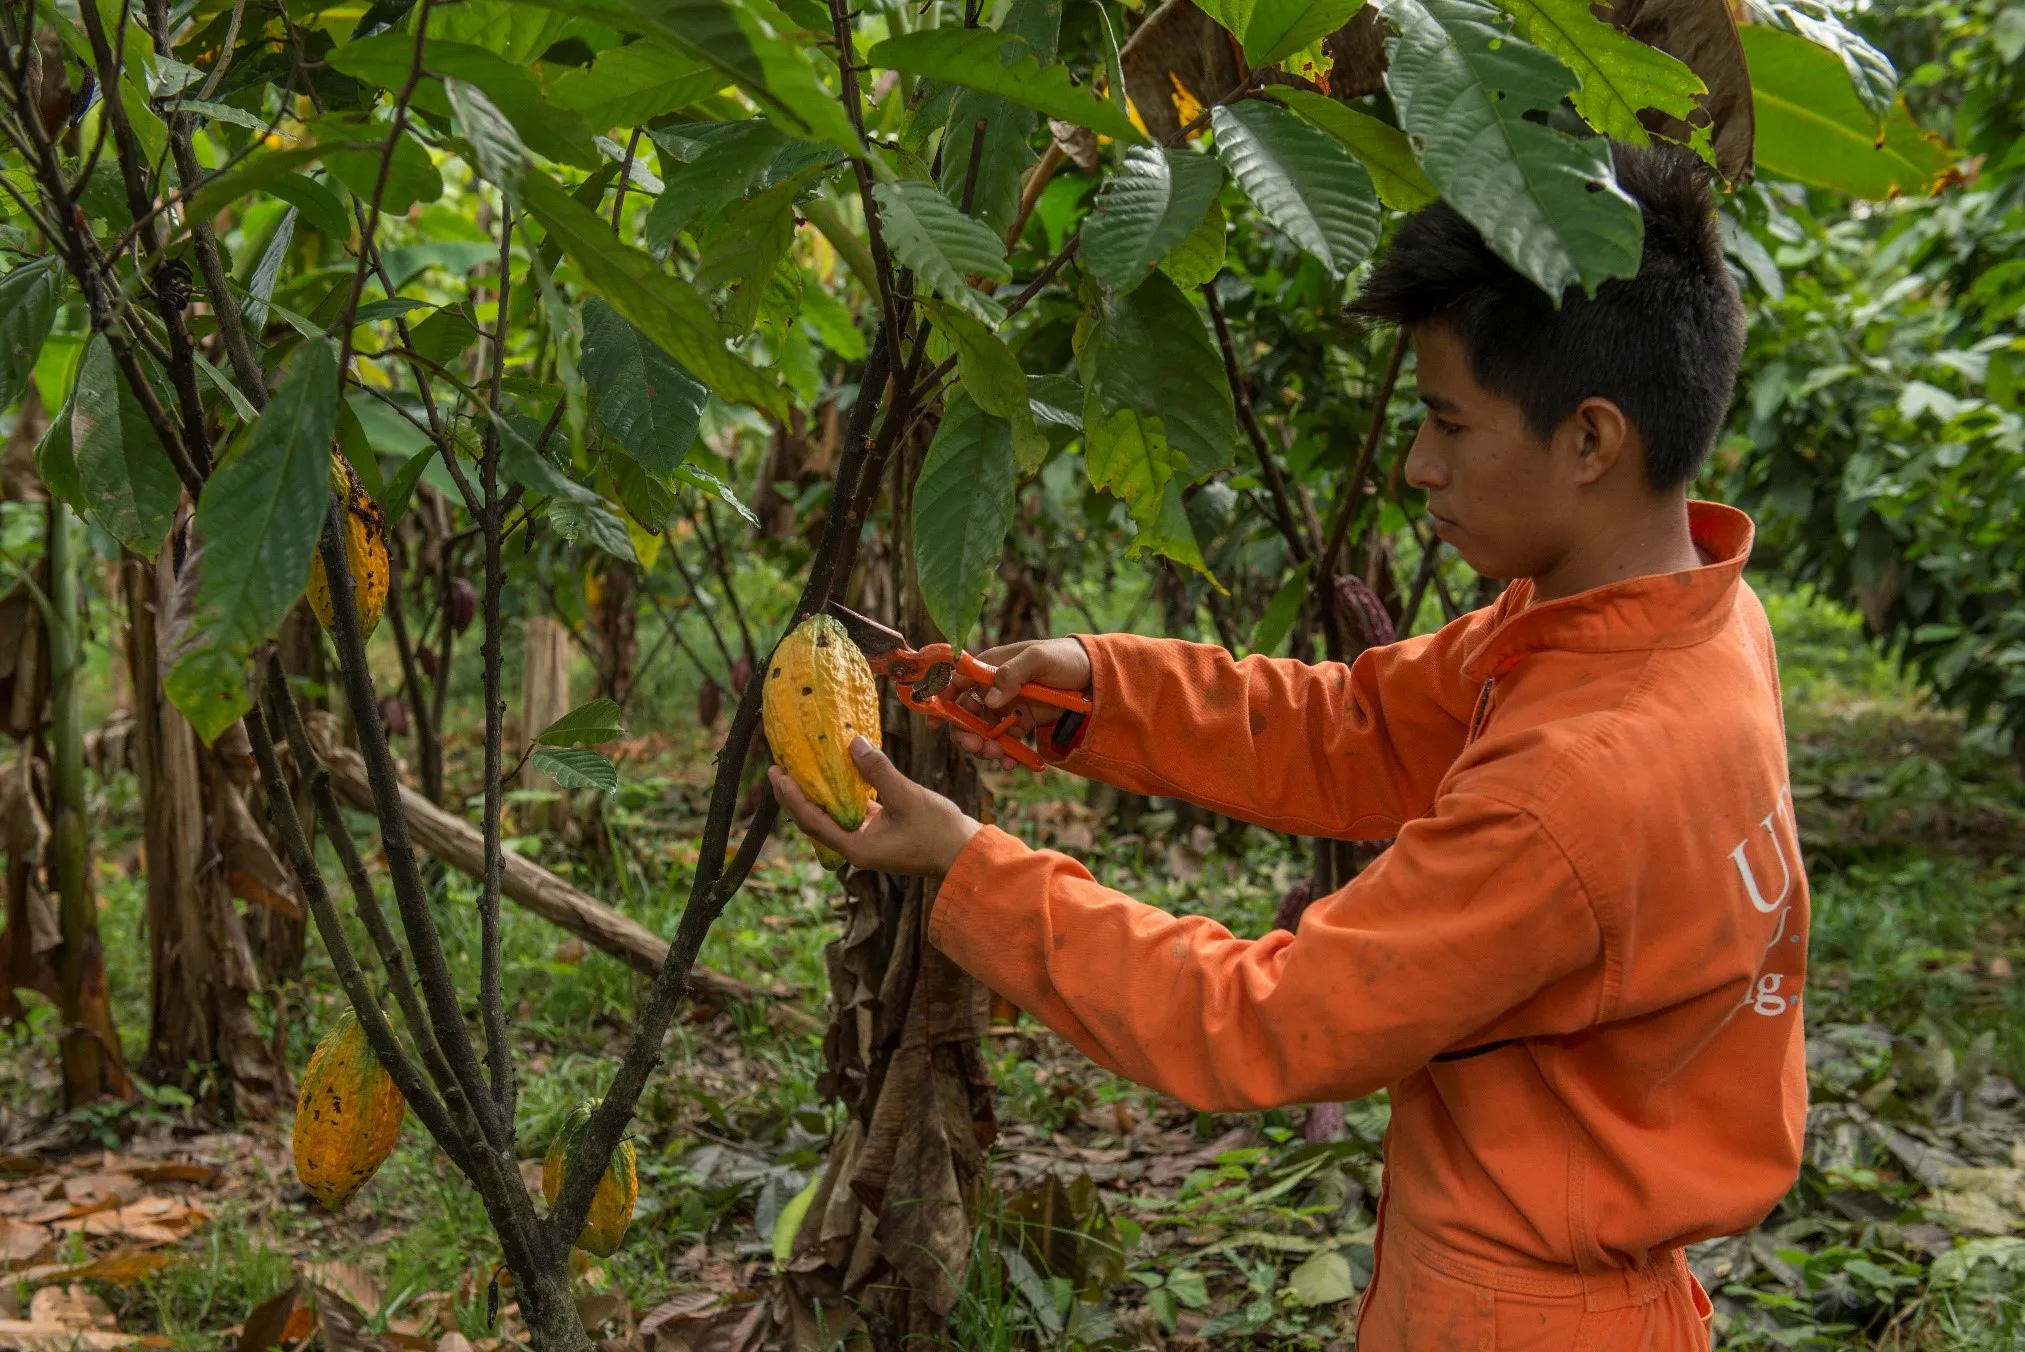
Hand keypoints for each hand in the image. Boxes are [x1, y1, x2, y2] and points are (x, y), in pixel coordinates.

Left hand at [769, 736, 981, 875]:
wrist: (964, 853)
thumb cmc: (938, 831)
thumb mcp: (907, 797)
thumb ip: (878, 771)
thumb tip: (852, 743)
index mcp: (856, 846)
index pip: (813, 820)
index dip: (792, 796)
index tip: (776, 773)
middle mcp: (855, 847)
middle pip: (814, 821)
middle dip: (794, 796)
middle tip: (778, 768)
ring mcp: (866, 841)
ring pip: (830, 817)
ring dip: (814, 794)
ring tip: (799, 769)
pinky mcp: (877, 833)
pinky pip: (849, 813)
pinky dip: (838, 795)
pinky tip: (834, 773)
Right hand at [937, 637, 1092, 771]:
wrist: (1095, 676)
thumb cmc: (1064, 658)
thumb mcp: (1039, 658)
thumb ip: (1012, 674)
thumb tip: (991, 700)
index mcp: (991, 666)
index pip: (958, 681)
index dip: (942, 701)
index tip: (936, 723)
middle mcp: (994, 688)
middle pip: (966, 713)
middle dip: (965, 732)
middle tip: (975, 747)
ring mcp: (1008, 707)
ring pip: (984, 731)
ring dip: (984, 746)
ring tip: (996, 756)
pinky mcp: (1023, 723)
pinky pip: (1006, 741)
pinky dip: (1005, 754)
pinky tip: (1009, 762)